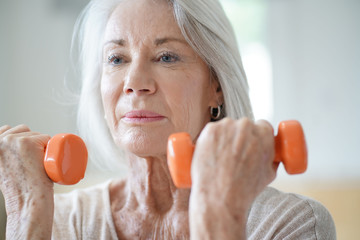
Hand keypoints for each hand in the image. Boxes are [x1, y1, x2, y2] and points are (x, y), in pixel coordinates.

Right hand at [0, 124, 53, 238]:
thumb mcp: (3, 167)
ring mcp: (12, 140)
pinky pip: (46, 137)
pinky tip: (44, 159)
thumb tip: (11, 153)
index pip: (7, 130)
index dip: (20, 140)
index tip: (24, 155)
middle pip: (23, 129)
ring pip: (36, 134)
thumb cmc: (19, 188)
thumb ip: (4, 157)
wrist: (27, 201)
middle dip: (32, 141)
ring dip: (41, 144)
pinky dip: (50, 146)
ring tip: (37, 162)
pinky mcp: (26, 142)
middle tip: (31, 162)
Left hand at [189, 118, 277, 239]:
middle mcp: (245, 125)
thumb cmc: (244, 189)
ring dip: (225, 138)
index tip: (251, 142)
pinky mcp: (209, 131)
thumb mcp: (269, 174)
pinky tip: (212, 154)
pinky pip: (212, 131)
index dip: (257, 135)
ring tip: (222, 158)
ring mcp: (225, 126)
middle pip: (243, 126)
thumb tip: (271, 155)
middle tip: (235, 154)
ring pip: (226, 128)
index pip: (262, 126)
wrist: (221, 197)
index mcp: (263, 133)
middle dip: (240, 138)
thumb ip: (272, 159)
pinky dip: (211, 140)